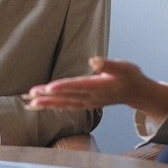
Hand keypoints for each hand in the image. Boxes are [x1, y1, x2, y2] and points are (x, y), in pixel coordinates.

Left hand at [25, 57, 167, 121]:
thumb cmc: (130, 77)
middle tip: (31, 94)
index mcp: (99, 86)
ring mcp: (89, 102)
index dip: (62, 87)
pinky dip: (55, 106)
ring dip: (47, 103)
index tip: (48, 87)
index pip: (77, 86)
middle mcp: (92, 97)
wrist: (136, 93)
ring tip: (31, 102)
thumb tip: (93, 60)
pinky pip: (68, 106)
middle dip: (48, 96)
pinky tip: (44, 105)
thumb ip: (108, 64)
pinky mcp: (87, 104)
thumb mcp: (124, 67)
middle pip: (66, 96)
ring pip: (65, 103)